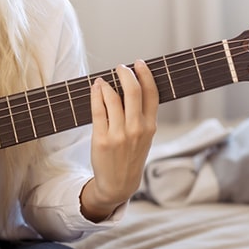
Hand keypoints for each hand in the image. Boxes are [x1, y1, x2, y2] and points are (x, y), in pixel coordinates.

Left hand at [80, 61, 157, 221]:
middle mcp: (136, 129)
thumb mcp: (144, 137)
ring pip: (113, 97)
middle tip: (120, 67)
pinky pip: (98, 109)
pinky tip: (95, 87)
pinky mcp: (102, 139)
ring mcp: (119, 134)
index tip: (139, 63)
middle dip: (126, 73)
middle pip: (133, 91)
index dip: (146, 75)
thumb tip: (132, 86)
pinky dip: (96, 94)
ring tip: (103, 81)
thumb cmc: (130, 156)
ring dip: (107, 84)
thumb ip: (142, 115)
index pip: (152, 94)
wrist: (118, 184)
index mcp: (150, 127)